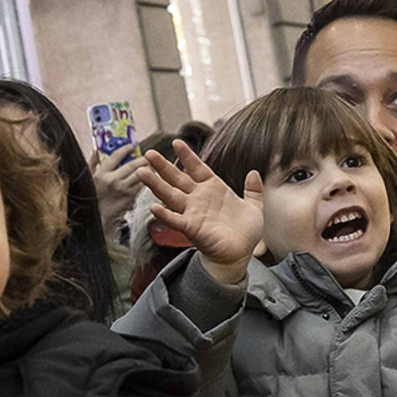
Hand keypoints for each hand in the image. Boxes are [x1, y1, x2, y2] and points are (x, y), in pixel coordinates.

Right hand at [90, 143, 147, 237]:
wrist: (95, 219)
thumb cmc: (90, 199)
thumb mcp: (88, 179)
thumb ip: (91, 164)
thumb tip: (95, 151)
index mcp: (101, 173)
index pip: (115, 157)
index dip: (125, 149)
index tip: (131, 146)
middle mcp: (113, 180)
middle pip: (131, 165)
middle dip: (142, 159)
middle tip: (149, 156)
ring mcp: (123, 190)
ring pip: (140, 175)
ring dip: (149, 169)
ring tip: (154, 166)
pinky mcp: (130, 199)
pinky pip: (142, 187)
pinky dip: (148, 181)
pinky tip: (153, 179)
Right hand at [136, 140, 262, 284]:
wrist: (240, 254)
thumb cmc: (244, 232)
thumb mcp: (253, 208)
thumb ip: (253, 190)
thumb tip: (255, 173)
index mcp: (213, 189)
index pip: (197, 168)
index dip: (187, 156)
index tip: (177, 142)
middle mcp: (199, 198)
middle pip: (177, 179)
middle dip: (163, 166)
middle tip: (149, 153)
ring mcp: (193, 212)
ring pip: (170, 195)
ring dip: (156, 185)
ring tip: (141, 172)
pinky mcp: (191, 228)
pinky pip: (175, 220)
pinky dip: (164, 215)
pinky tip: (154, 208)